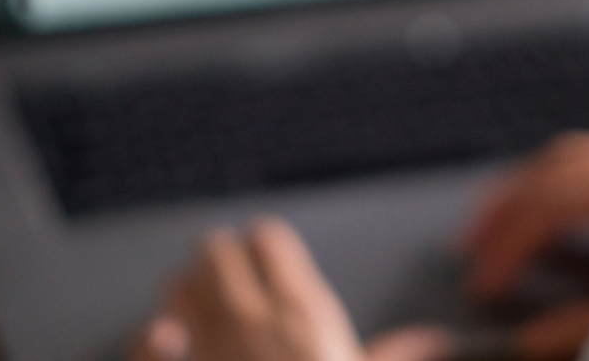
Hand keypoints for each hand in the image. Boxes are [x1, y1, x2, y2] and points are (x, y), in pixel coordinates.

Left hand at [131, 219, 452, 360]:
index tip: (264, 266)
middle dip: (216, 264)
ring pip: (180, 284)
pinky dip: (154, 336)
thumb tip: (436, 340)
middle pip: (216, 251)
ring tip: (193, 309)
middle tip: (223, 286)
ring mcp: (211, 345)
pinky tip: (164, 339)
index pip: (268, 238)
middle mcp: (253, 316)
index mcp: (303, 310)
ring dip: (184, 292)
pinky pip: (152, 336)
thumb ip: (396, 356)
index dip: (261, 248)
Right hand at [460, 131, 588, 358]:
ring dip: (537, 188)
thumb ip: (585, 327)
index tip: (482, 286)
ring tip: (498, 226)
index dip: (509, 239)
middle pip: (567, 163)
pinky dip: (577, 188)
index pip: (558, 197)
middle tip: (470, 246)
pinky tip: (560, 223)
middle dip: (510, 205)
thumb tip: (524, 339)